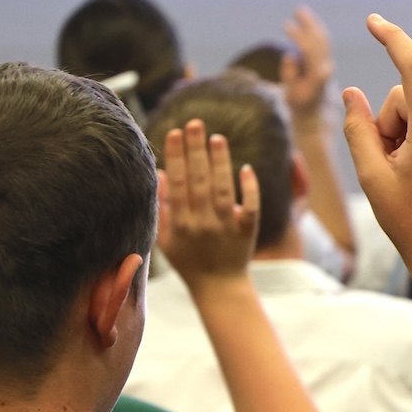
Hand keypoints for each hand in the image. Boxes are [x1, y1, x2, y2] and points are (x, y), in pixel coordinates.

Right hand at [157, 120, 259, 286]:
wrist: (219, 287)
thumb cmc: (188, 261)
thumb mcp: (165, 238)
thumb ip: (162, 207)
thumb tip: (160, 172)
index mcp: (180, 223)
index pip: (177, 184)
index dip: (176, 157)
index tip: (174, 133)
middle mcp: (203, 223)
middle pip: (199, 181)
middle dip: (196, 151)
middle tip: (195, 123)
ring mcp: (226, 227)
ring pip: (223, 190)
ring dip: (220, 162)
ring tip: (217, 138)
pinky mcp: (247, 230)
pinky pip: (251, 206)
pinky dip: (249, 188)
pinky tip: (245, 168)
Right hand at [279, 6, 334, 122]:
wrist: (315, 114)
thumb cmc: (299, 105)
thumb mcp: (291, 94)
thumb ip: (290, 75)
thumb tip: (291, 56)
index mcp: (319, 76)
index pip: (310, 51)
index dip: (299, 37)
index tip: (287, 25)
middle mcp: (326, 68)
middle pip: (320, 41)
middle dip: (310, 24)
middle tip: (298, 9)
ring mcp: (327, 64)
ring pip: (322, 40)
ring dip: (312, 24)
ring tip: (300, 11)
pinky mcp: (325, 62)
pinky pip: (321, 43)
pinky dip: (313, 31)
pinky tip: (305, 21)